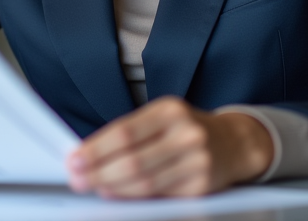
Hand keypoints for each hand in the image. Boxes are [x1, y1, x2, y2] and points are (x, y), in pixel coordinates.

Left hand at [65, 96, 273, 197]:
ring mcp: (197, 161)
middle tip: (78, 179)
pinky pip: (161, 196)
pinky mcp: (201, 186)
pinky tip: (119, 194)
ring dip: (114, 188)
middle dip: (99, 173)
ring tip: (95, 187)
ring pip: (145, 182)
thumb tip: (90, 155)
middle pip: (133, 160)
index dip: (96, 148)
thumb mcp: (162, 117)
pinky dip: (136, 197)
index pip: (125, 131)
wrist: (233, 143)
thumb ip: (131, 133)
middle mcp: (186, 133)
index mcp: (170, 110)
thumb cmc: (186, 129)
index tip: (74, 159)